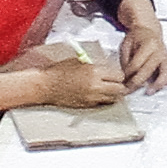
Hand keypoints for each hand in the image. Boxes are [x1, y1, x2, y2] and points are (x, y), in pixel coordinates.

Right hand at [0, 45, 124, 111]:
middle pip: (119, 89)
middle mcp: (95, 86)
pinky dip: (104, 100)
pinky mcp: (87, 106)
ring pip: (113, 99)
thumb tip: (108, 70)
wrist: (46, 85)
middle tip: (117, 83)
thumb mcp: (79, 62)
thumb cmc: (59, 71)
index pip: (118, 76)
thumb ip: (95, 67)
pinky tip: (99, 94)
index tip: (116, 74)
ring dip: (114, 94)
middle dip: (120, 86)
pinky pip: (102, 104)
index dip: (119, 75)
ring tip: (109, 89)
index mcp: (94, 72)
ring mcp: (91, 98)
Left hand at [111, 0, 166, 91]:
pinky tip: (162, 85)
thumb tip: (126, 78)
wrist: (148, 30)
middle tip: (129, 89)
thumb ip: (125, 61)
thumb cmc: (136, 38)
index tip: (123, 79)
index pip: (136, 64)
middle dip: (137, 83)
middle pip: (148, 70)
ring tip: (149, 91)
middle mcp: (160, 51)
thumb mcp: (125, 46)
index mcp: (148, 44)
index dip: (127, 74)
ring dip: (157, 85)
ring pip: (166, 74)